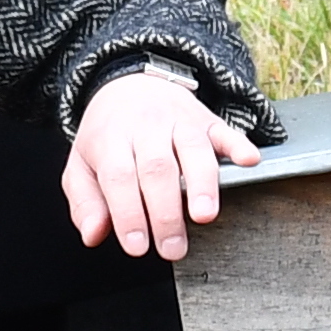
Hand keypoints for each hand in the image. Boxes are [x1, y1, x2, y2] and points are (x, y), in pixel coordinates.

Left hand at [65, 66, 257, 258]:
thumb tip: (93, 233)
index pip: (120, 177)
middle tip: (172, 247)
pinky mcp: (207, 120)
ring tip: (204, 216)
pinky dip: (239, 145)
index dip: (129, 213)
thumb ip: (84, 203)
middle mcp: (147, 127)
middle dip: (166, 212)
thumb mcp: (82, 165)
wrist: (130, 83)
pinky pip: (226, 130)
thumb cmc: (108, 134)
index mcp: (111, 139)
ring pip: (193, 150)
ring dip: (202, 184)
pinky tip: (248, 161)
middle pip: (158, 168)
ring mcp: (179, 121)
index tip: (137, 245)